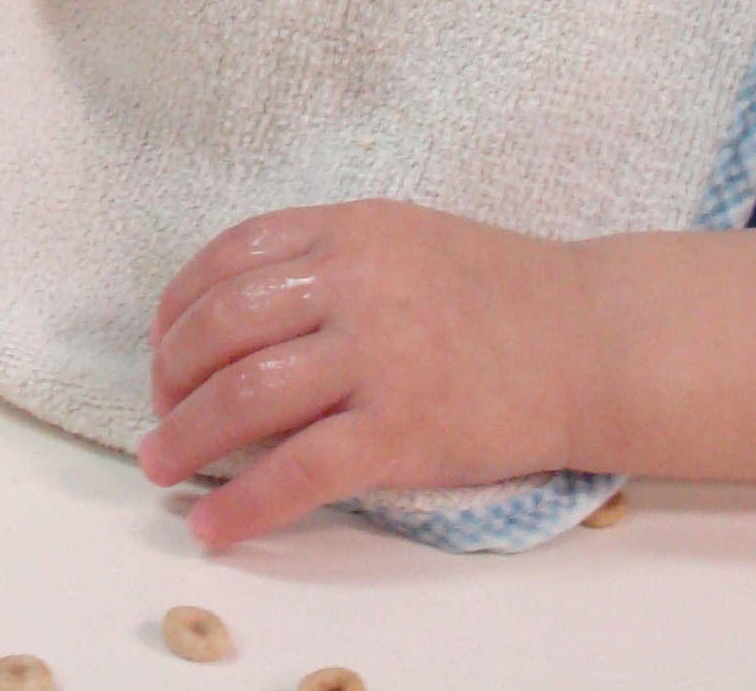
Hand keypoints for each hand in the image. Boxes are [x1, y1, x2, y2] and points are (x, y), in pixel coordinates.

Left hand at [139, 200, 595, 546]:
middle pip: (220, 327)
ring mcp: (377, 356)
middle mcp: (353, 283)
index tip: (164, 347)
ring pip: (243, 396)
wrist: (595, 339)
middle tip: (160, 412)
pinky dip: (243, 505)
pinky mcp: (402, 429)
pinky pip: (299, 472)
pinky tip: (213, 527)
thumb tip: (234, 310)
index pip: (228, 258)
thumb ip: (328, 258)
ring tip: (162, 466)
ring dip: (183, 438)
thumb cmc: (502, 291)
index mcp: (349, 228)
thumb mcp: (405, 236)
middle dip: (169, 376)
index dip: (178, 307)